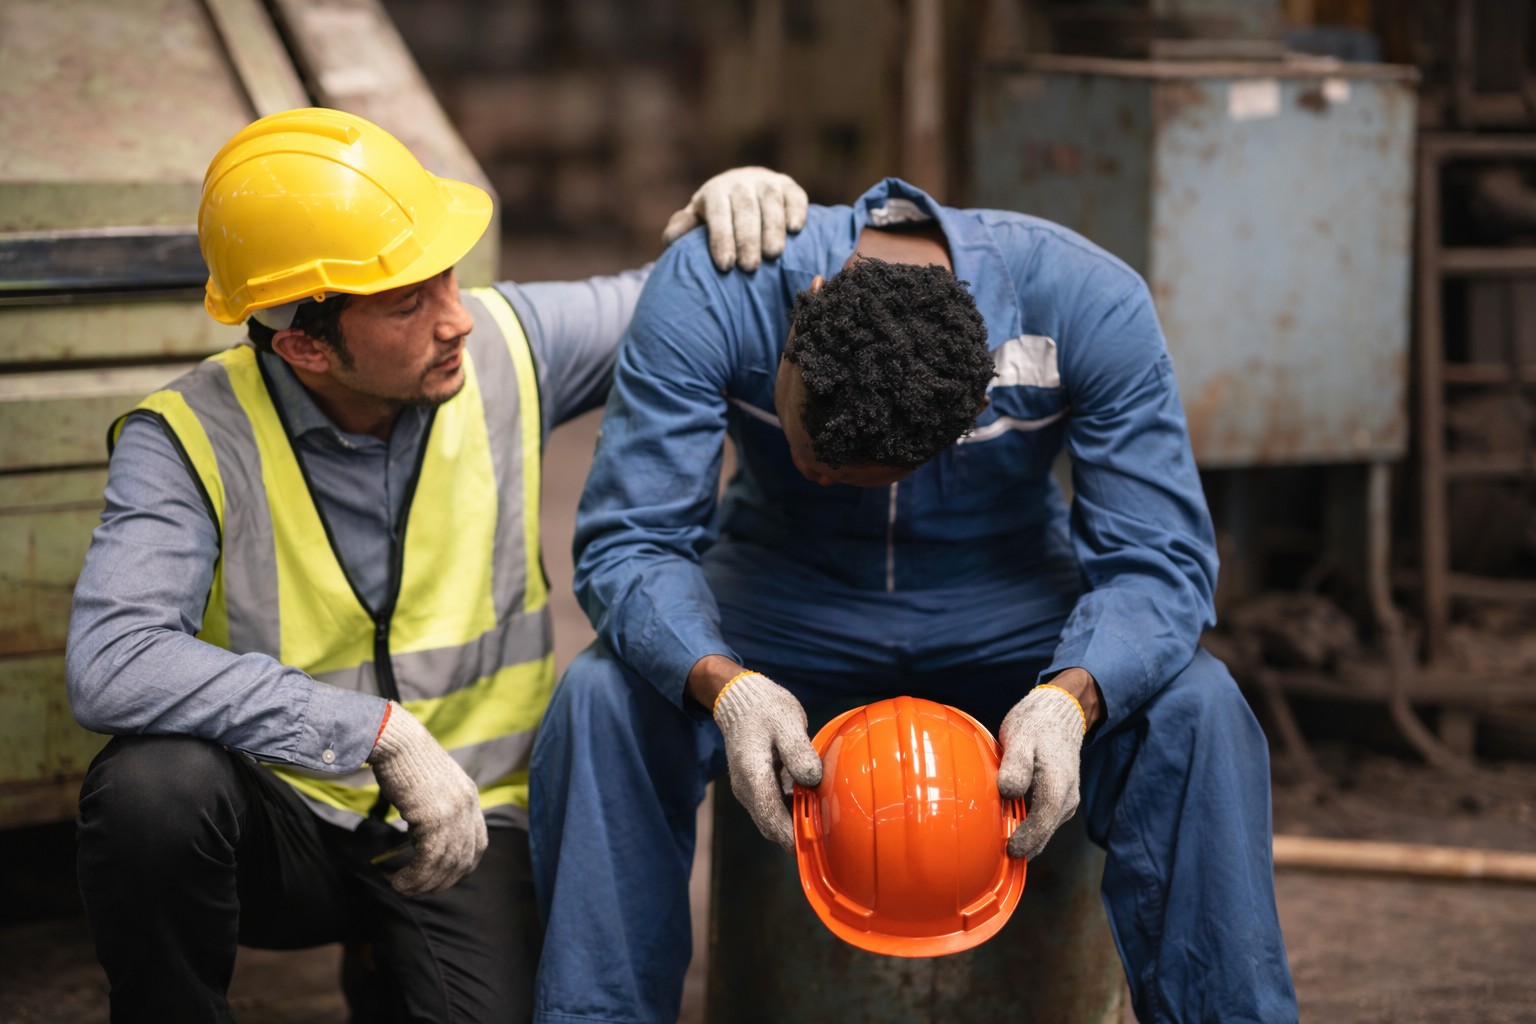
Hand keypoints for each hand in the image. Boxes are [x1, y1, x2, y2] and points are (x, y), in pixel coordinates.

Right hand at [368, 702, 487, 895]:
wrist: (396, 740)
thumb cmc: (405, 762)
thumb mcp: (432, 787)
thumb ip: (438, 810)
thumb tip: (423, 838)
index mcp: (470, 797)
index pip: (479, 842)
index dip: (463, 865)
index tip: (445, 877)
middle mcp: (468, 806)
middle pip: (463, 858)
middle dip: (442, 881)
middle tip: (420, 889)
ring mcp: (454, 812)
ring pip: (444, 863)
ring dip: (422, 883)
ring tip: (402, 887)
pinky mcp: (435, 817)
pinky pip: (428, 860)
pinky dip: (414, 876)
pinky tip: (399, 880)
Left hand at [661, 167, 808, 272]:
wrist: (743, 192)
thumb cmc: (717, 220)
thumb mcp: (697, 223)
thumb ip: (683, 230)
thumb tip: (672, 238)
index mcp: (715, 191)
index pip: (717, 212)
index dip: (721, 237)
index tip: (725, 266)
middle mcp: (741, 182)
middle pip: (745, 208)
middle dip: (747, 238)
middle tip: (749, 268)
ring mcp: (766, 182)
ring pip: (770, 200)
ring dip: (773, 227)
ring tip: (773, 255)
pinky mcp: (788, 186)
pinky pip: (794, 195)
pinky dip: (796, 209)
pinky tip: (795, 229)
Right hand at [702, 661, 822, 850]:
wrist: (740, 698)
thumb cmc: (765, 708)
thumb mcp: (786, 722)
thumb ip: (798, 751)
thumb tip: (813, 779)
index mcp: (753, 776)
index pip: (771, 819)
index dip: (793, 837)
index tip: (816, 846)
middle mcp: (746, 789)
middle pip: (771, 826)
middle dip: (796, 837)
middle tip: (827, 842)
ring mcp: (749, 789)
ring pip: (771, 820)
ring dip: (794, 826)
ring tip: (824, 826)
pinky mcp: (756, 785)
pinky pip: (773, 808)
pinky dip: (790, 813)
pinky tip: (812, 806)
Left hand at [997, 671, 1097, 861]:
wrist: (1059, 714)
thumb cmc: (1036, 724)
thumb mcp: (1020, 738)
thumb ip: (1015, 766)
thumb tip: (1008, 792)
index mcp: (1057, 784)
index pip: (1043, 820)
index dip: (1027, 839)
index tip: (1009, 851)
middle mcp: (1066, 797)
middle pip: (1044, 832)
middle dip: (1024, 848)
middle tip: (995, 861)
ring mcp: (1065, 800)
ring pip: (1045, 829)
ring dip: (1026, 840)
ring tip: (998, 851)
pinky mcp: (1058, 798)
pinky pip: (1044, 821)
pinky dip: (1029, 830)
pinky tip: (1009, 832)